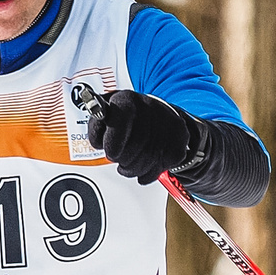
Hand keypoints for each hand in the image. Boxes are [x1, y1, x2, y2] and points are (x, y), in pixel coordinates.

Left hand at [85, 87, 205, 182]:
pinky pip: (158, 169)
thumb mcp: (107, 113)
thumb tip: (98, 137)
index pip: (118, 127)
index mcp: (127, 100)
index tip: (110, 152)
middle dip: (121, 160)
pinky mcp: (178, 143)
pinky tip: (143, 165)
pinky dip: (147, 174)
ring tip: (127, 164)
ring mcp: (167, 126)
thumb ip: (97, 125)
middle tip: (119, 158)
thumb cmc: (128, 116)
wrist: (159, 114)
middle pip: (132, 150)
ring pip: (145, 162)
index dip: (112, 146)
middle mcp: (149, 110)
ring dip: (132, 169)